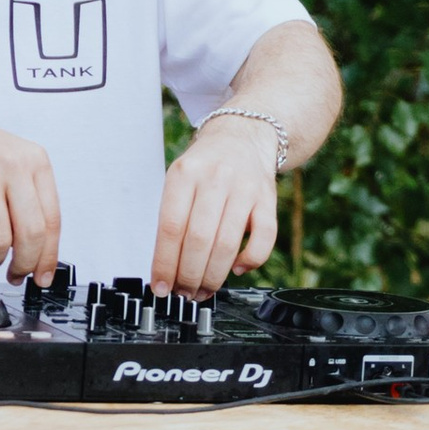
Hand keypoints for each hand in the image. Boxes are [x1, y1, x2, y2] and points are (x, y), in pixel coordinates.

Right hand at [0, 90, 61, 277]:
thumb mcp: (9, 158)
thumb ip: (26, 195)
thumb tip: (37, 246)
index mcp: (33, 161)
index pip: (52, 219)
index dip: (48, 256)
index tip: (42, 275)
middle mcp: (14, 167)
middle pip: (32, 235)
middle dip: (23, 265)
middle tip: (14, 274)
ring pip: (0, 241)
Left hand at [152, 112, 278, 296]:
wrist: (243, 136)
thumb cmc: (206, 166)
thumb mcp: (179, 180)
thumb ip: (173, 219)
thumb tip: (166, 271)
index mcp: (185, 174)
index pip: (171, 227)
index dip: (165, 263)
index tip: (161, 286)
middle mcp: (216, 178)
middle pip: (199, 239)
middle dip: (188, 275)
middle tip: (183, 293)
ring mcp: (245, 188)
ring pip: (227, 243)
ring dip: (213, 276)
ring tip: (203, 290)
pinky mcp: (268, 199)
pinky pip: (263, 237)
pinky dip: (250, 260)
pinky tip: (237, 268)